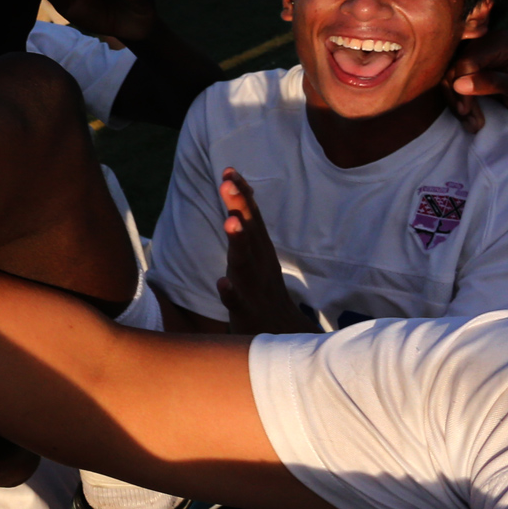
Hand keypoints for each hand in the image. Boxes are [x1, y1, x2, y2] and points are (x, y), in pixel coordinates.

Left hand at [214, 169, 313, 334]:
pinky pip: (238, 302)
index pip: (251, 217)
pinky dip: (231, 292)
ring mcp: (254, 288)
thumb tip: (238, 196)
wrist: (284, 338)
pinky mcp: (247, 313)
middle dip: (239, 206)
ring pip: (245, 263)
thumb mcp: (256, 256)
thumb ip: (246, 229)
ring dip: (238, 242)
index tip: (229, 170)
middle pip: (250, 231)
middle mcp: (259, 264)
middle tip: (227, 183)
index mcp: (260, 250)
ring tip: (229, 222)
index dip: (241, 194)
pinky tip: (222, 282)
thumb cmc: (262, 291)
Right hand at [447, 29, 507, 133]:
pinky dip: (459, 99)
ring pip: (451, 74)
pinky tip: (468, 115)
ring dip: (457, 100)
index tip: (466, 110)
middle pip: (455, 67)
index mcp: (501, 41)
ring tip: (471, 123)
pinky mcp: (473, 65)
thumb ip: (492, 84)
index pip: (468, 61)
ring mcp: (478, 52)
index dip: (461, 86)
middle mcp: (486, 41)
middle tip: (469, 120)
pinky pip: (455, 80)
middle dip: (458, 95)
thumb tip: (459, 84)